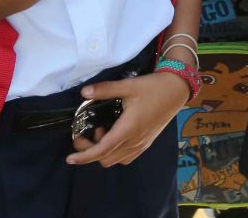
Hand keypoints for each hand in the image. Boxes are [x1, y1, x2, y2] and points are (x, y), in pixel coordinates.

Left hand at [66, 70, 187, 166]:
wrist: (178, 89)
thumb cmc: (154, 87)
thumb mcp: (129, 85)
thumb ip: (106, 89)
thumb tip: (84, 92)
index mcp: (128, 129)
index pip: (101, 150)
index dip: (83, 156)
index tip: (69, 158)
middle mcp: (134, 141)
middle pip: (105, 158)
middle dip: (89, 151)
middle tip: (85, 134)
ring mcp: (141, 144)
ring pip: (115, 160)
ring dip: (103, 152)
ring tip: (103, 132)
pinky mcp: (146, 143)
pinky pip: (126, 158)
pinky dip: (115, 154)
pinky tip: (115, 137)